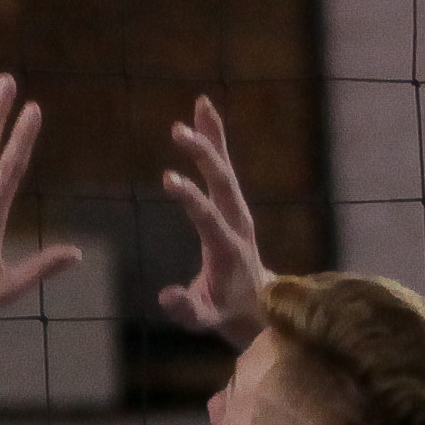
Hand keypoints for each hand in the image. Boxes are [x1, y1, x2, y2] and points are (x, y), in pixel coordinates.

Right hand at [155, 92, 269, 343]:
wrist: (259, 304)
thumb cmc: (225, 311)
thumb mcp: (204, 319)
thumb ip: (186, 310)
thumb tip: (165, 295)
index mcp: (228, 248)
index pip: (208, 218)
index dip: (191, 199)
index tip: (169, 178)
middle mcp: (237, 223)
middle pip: (223, 183)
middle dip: (203, 156)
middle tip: (178, 131)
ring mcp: (237, 211)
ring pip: (225, 168)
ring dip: (212, 137)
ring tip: (199, 105)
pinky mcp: (232, 204)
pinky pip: (222, 168)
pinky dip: (214, 139)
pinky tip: (201, 113)